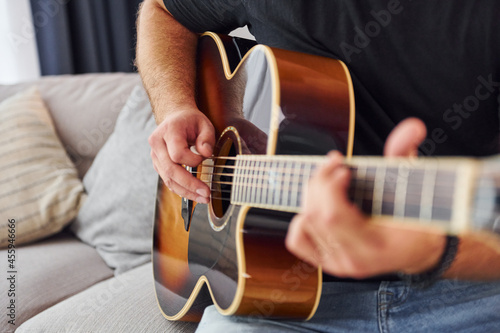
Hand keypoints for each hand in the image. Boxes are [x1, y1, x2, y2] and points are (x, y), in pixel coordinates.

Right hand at [148, 107, 215, 203]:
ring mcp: (155, 155)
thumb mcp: (204, 124)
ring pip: (168, 179)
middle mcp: (157, 144)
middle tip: (206, 194)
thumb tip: (206, 153)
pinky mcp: (158, 165)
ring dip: (186, 192)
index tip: (204, 158)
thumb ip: (207, 138)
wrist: (175, 118)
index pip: (177, 153)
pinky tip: (194, 194)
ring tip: (203, 198)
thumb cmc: (190, 121)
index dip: (192, 161)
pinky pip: (168, 180)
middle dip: (190, 185)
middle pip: (171, 170)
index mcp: (168, 131)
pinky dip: (181, 189)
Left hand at [285, 118, 445, 277]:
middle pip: (315, 215)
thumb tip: (412, 126)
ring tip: (328, 178)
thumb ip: (407, 153)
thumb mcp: (416, 185)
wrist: (417, 250)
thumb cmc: (417, 217)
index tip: (343, 168)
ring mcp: (337, 263)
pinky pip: (297, 240)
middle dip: (320, 181)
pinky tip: (318, 203)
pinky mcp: (326, 261)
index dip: (330, 186)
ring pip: (304, 222)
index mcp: (377, 245)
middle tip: (334, 164)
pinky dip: (301, 217)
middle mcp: (353, 260)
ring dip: (312, 193)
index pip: (333, 216)